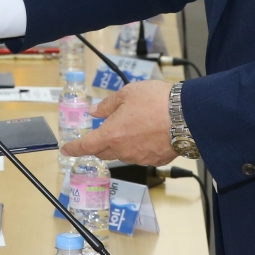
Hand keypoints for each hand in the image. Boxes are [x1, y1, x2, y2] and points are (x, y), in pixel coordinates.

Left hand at [61, 79, 177, 165]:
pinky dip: (139, 146)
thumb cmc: (157, 101)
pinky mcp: (156, 160)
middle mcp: (124, 150)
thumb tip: (94, 111)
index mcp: (112, 134)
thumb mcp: (127, 94)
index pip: (87, 146)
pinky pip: (141, 155)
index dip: (74, 148)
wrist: (188, 115)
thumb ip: (107, 105)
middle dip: (98, 146)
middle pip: (103, 153)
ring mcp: (141, 157)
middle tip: (98, 136)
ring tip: (132, 126)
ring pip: (123, 154)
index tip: (66, 150)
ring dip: (120, 144)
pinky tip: (148, 133)